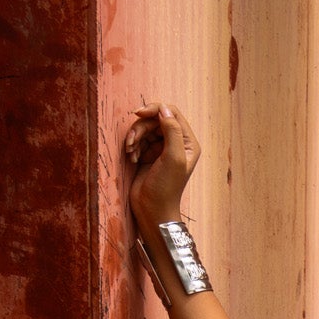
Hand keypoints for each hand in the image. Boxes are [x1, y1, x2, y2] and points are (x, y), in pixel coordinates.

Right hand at [124, 102, 200, 228]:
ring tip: (131, 151)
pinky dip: (133, 145)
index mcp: (187, 142)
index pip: (171, 112)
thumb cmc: (166, 187)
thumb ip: (171, 131)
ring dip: (134, 137)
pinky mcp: (149, 154)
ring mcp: (162, 148)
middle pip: (155, 119)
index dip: (155, 109)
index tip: (138, 114)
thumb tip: (164, 108)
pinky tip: (132, 157)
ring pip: (145, 128)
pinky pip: (138, 139)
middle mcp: (176, 143)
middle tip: (132, 142)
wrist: (152, 209)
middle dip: (141, 127)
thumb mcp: (172, 157)